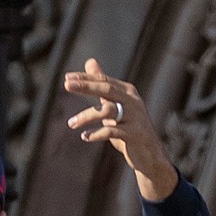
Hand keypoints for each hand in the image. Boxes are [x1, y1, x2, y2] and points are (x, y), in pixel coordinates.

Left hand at [62, 58, 179, 201]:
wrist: (149, 154)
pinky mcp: (135, 134)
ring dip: (86, 116)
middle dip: (86, 86)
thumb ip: (102, 85)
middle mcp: (133, 101)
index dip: (86, 78)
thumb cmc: (128, 127)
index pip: (104, 81)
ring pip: (108, 110)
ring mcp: (135, 117)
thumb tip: (90, 61)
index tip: (67, 78)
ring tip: (71, 123)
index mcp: (127, 92)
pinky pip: (112, 131)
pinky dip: (96, 133)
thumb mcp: (114, 104)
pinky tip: (84, 137)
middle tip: (66, 85)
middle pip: (107, 89)